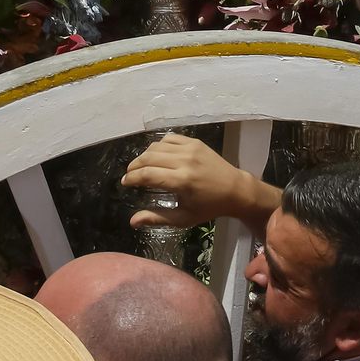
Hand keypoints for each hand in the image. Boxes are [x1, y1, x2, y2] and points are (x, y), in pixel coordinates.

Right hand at [121, 133, 259, 228]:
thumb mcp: (184, 218)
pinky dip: (158, 146)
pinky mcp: (195, 142)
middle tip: (130, 175)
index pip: (147, 175)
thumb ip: (157, 218)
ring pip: (156, 147)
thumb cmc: (208, 207)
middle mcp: (184, 161)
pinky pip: (169, 139)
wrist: (235, 190)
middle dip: (134, 166)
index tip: (125, 183)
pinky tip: (157, 156)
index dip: (132, 178)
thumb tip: (132, 221)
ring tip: (141, 166)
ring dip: (144, 156)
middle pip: (148, 158)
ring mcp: (190, 149)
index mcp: (181, 181)